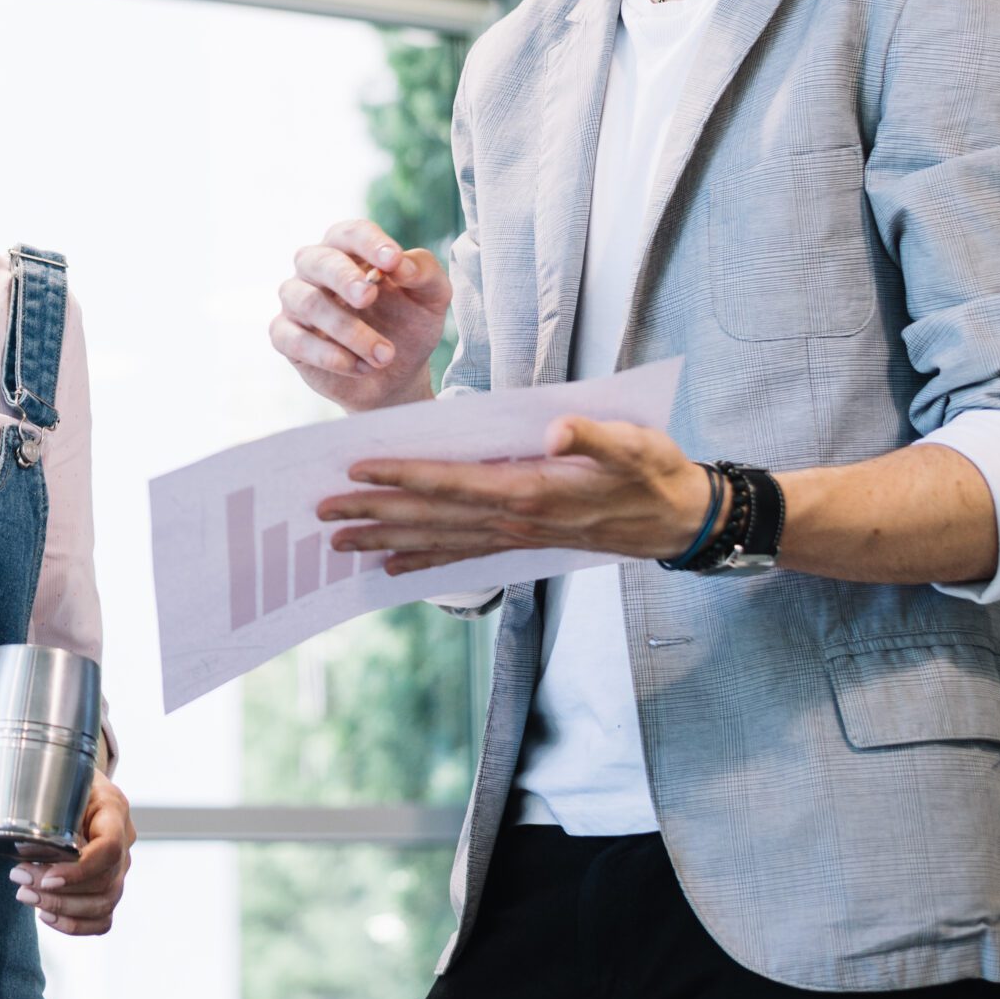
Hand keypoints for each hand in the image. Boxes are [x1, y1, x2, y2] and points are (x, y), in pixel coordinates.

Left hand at [12, 771, 132, 934]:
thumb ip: (47, 800)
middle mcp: (124, 840)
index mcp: (114, 810)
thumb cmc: (65, 779)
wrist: (79, 784)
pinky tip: (46, 914)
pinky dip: (74, 924)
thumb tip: (19, 835)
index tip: (46, 876)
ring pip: (104, 905)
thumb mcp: (59, 778)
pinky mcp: (110, 886)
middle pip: (104, 883)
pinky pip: (103, 919)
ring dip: (62, 908)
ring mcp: (120, 867)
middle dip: (59, 891)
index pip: (110, 849)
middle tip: (19, 879)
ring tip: (25, 895)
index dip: (80, 870)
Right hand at [271, 220, 452, 411]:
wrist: (396, 375)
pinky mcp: (286, 337)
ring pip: (307, 303)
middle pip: (316, 260)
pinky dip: (327, 355)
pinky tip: (360, 367)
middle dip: (343, 278)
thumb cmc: (408, 324)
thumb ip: (424, 273)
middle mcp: (315, 270)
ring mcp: (296, 302)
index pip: (350, 233)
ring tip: (384, 355)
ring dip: (347, 330)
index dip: (369, 243)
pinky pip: (292, 339)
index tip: (392, 261)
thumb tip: (402, 264)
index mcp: (349, 250)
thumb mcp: (431, 298)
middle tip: (369, 297)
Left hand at [318, 416, 713, 574]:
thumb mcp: (634, 443)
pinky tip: (392, 567)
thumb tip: (554, 430)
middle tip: (321, 514)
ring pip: (438, 541)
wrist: (678, 520)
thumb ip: (593, 436)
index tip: (355, 470)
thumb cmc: (654, 472)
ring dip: (386, 541)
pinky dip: (424, 561)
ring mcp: (515, 536)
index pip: (452, 483)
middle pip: (431, 518)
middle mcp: (515, 520)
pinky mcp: (521, 542)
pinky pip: (462, 555)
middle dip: (374, 514)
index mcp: (532, 491)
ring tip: (339, 543)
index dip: (403, 477)